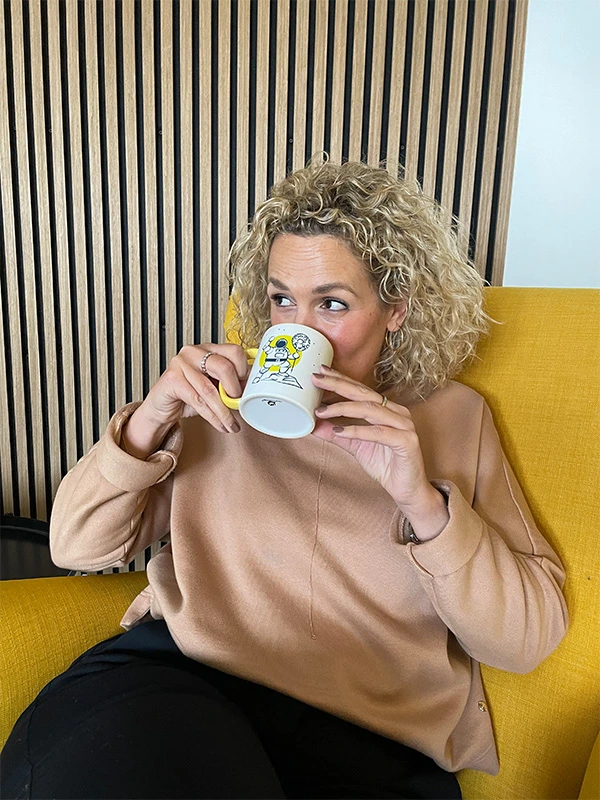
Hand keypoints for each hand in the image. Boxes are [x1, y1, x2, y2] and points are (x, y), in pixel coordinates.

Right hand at [122, 344, 248, 458]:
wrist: (161, 408)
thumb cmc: (188, 396)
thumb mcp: (214, 387)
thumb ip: (230, 384)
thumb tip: (251, 391)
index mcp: (208, 349)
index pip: (234, 351)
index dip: (244, 372)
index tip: (247, 389)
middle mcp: (194, 352)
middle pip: (224, 366)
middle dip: (234, 390)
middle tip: (238, 405)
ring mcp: (180, 363)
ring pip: (210, 389)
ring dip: (224, 412)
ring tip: (231, 424)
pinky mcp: (171, 379)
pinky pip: (197, 400)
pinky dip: (212, 416)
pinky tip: (219, 425)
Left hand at [311, 366, 448, 540]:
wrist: (408, 490)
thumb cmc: (386, 465)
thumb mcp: (356, 447)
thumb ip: (337, 434)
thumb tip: (313, 424)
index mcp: (387, 410)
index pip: (360, 390)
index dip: (340, 380)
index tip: (320, 373)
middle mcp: (397, 413)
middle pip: (363, 394)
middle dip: (338, 385)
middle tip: (317, 379)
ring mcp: (404, 425)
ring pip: (370, 410)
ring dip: (342, 408)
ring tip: (321, 410)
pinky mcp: (406, 441)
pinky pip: (378, 433)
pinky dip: (357, 431)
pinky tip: (340, 431)